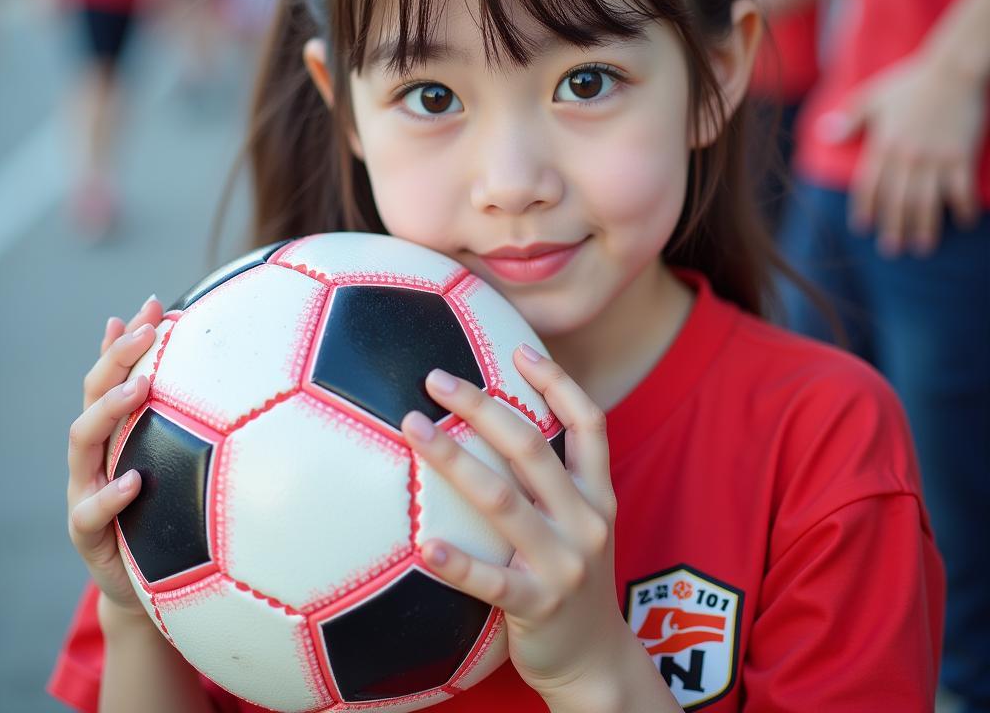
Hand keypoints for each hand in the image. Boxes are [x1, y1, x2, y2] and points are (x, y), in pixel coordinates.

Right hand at [66, 294, 162, 619]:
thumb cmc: (159, 508)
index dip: (126, 340)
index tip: (153, 306)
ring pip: (82, 442)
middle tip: (146, 333)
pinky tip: (133, 480)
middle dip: (116, 360)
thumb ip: (164, 417)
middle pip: (93, 397)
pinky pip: (91, 512)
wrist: (146, 581)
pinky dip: (110, 493)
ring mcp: (85, 490)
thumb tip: (175, 368)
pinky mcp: (87, 533)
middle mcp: (93, 454)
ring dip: (109, 411)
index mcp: (112, 431)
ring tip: (139, 388)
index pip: (112, 375)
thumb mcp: (163, 457)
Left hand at [400, 344, 630, 699]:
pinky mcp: (537, 607)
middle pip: (531, 447)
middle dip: (483, 405)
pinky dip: (456, 562)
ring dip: (454, 460)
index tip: (519, 349)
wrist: (596, 661)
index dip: (557, 381)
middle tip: (435, 378)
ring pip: (503, 500)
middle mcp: (586, 520)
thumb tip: (499, 418)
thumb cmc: (573, 575)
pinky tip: (422, 545)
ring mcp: (563, 564)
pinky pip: (490, 581)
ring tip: (413, 428)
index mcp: (597, 493)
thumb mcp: (582, 520)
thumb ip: (555, 477)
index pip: (588, 422)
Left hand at [817, 52, 985, 255]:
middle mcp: (906, 155)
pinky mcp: (960, 154)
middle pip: (896, 200)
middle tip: (891, 250)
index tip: (862, 227)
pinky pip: (960, 188)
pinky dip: (962, 207)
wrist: (952, 69)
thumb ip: (849, 119)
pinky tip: (963, 222)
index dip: (864, 207)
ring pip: (926, 200)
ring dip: (923, 227)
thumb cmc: (910, 81)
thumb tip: (824, 134)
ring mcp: (934, 157)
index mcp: (883, 144)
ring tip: (922, 247)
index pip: (869, 185)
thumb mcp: (873, 96)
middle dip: (892, 227)